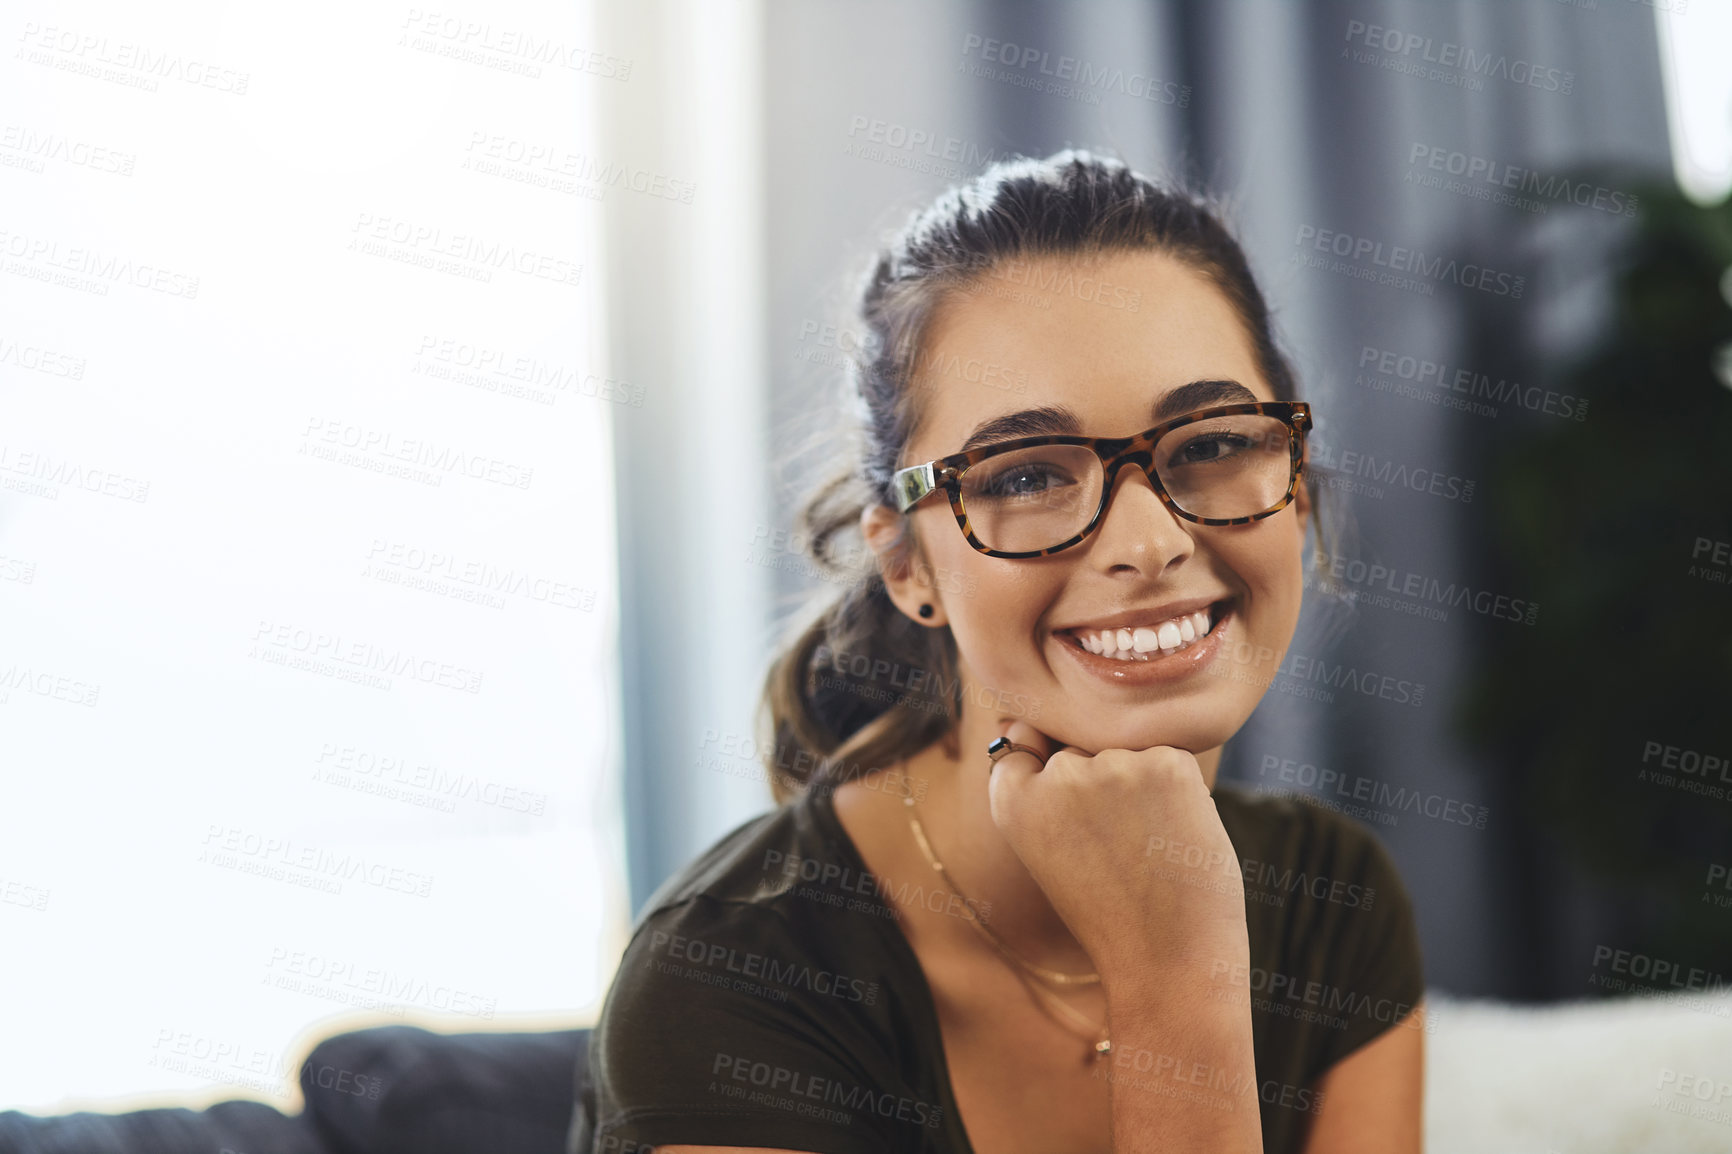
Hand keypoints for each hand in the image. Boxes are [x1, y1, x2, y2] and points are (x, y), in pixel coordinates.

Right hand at [984, 719, 1248, 986]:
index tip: (1075, 824)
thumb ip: (1036, 783)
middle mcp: (1054, 776)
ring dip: (1142, 782)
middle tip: (1117, 848)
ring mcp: (1111, 767)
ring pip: (1126, 748)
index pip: (1024, 739)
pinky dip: (1178, 789)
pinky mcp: (1167, 764)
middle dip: (1103, 783)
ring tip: (1147, 846)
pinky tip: (1175, 834)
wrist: (1165, 963)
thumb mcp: (1045, 844)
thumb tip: (1033, 719)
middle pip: (1081, 745)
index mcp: (1010, 799)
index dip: (1054, 777)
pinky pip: (1170, 754)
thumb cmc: (1107, 908)